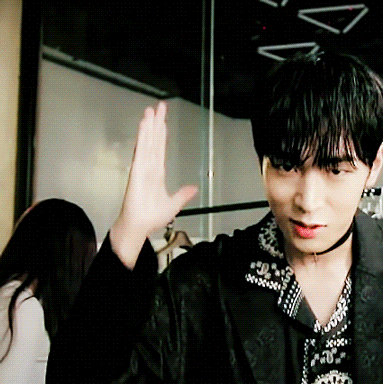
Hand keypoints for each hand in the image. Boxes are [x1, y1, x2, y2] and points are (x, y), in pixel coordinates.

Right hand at [110, 102, 197, 268]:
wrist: (138, 227)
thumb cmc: (150, 217)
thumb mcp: (173, 205)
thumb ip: (182, 195)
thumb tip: (193, 188)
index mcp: (157, 173)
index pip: (160, 148)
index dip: (161, 133)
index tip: (163, 119)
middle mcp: (149, 167)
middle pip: (153, 141)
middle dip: (156, 123)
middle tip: (158, 106)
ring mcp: (142, 169)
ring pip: (147, 143)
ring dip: (148, 127)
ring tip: (150, 111)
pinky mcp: (137, 173)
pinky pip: (141, 153)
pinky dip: (143, 139)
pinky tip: (144, 128)